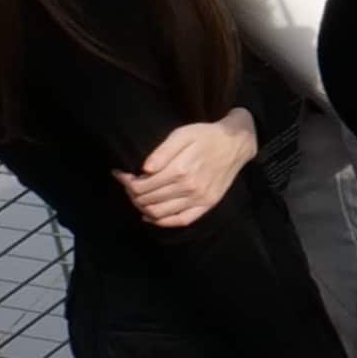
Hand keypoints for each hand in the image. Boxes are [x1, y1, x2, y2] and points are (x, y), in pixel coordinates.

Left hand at [124, 109, 256, 228]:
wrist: (236, 143)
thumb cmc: (206, 136)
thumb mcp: (182, 134)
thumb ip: (162, 152)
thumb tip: (145, 169)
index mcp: (180, 170)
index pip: (143, 185)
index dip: (126, 182)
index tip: (120, 174)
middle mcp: (189, 188)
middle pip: (149, 200)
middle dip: (132, 194)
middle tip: (128, 184)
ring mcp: (199, 199)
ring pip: (161, 213)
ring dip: (143, 208)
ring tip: (137, 197)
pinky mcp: (207, 204)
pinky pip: (181, 220)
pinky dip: (163, 222)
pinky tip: (151, 216)